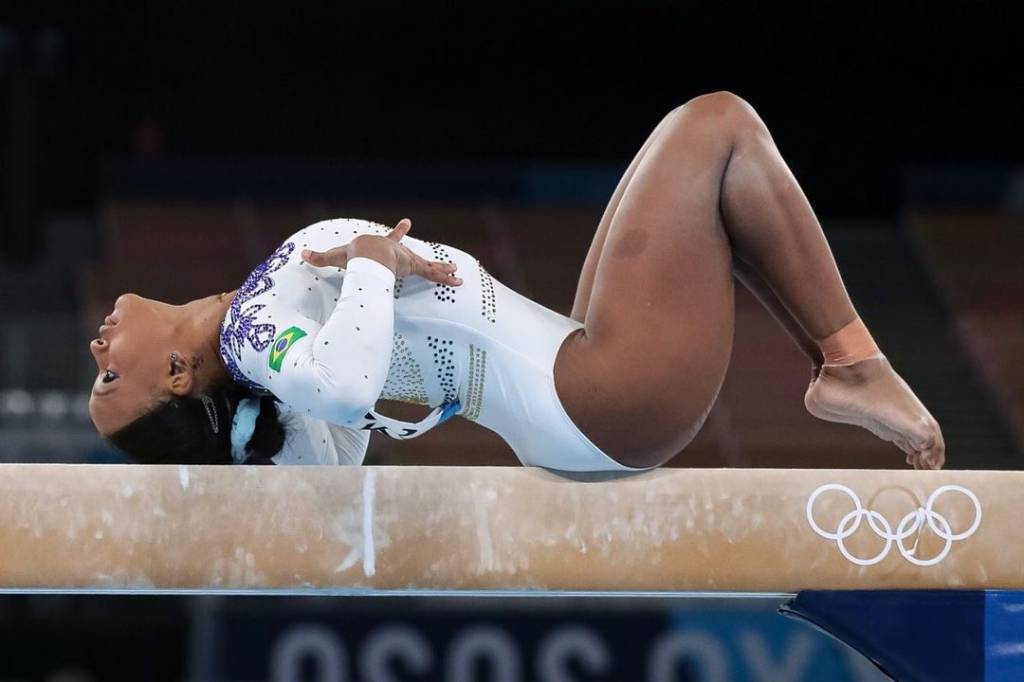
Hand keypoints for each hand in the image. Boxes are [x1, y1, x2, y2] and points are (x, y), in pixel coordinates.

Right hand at [301, 219, 462, 285]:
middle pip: (414, 255)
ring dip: (441, 269)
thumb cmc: (354, 255)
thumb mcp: (337, 257)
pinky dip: (444, 277)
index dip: (399, 232)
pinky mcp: (414, 267)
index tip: (406, 223)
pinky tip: (458, 280)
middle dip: (425, 258)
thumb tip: (302, 256)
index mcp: (384, 247)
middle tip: (437, 257)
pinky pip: (432, 274)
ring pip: (428, 265)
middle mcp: (399, 252)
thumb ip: (322, 259)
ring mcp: (407, 259)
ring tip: (455, 273)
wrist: (366, 254)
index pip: (393, 238)